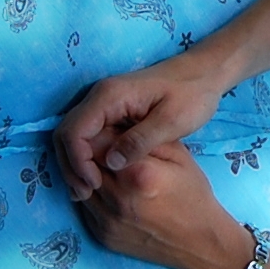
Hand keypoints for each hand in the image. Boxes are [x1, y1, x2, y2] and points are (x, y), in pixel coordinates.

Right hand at [56, 53, 229, 198]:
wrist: (203, 74)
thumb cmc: (193, 94)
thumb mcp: (172, 120)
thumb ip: (141, 141)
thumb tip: (110, 163)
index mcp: (110, 96)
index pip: (75, 131)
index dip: (79, 162)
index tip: (95, 185)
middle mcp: (99, 97)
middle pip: (66, 134)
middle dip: (71, 166)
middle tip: (85, 195)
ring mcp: (103, 103)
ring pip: (73, 136)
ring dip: (76, 164)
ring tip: (88, 191)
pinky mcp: (110, 112)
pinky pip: (87, 135)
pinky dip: (86, 157)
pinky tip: (98, 176)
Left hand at [72, 140, 255, 268]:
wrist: (199, 242)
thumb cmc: (193, 195)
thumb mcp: (178, 156)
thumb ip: (144, 138)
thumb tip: (114, 125)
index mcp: (137, 174)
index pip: (98, 143)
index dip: (102, 133)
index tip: (112, 133)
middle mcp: (117, 199)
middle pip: (85, 164)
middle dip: (92, 153)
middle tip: (107, 150)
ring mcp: (106, 221)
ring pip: (79, 185)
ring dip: (87, 174)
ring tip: (108, 171)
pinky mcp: (102, 235)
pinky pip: (84, 207)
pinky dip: (92, 195)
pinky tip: (109, 191)